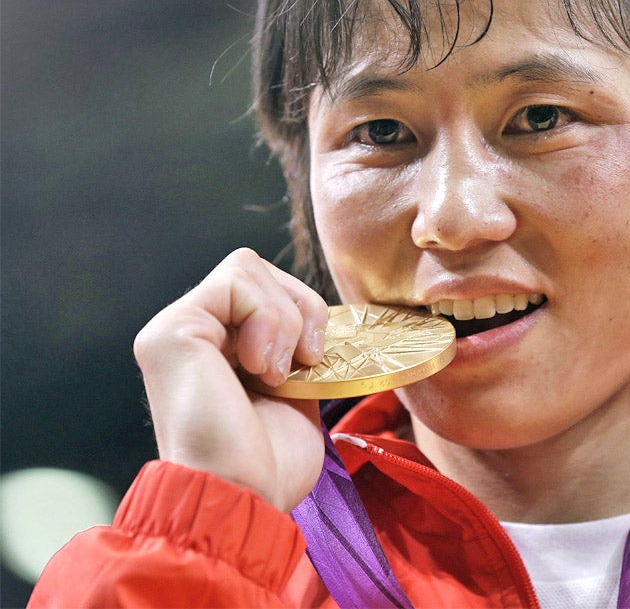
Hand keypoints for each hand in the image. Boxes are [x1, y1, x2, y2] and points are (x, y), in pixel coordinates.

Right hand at [133, 248, 328, 511]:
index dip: (303, 311)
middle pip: (256, 269)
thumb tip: (319, 320)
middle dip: (299, 307)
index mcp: (219, 348)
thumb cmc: (268, 465)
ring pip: (247, 268)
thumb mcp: (295, 394)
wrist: (242, 500)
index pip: (265, 289)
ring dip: (285, 318)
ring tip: (277, 372)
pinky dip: (268, 319)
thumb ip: (294, 350)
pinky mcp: (170, 332)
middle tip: (304, 361)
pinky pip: (236, 281)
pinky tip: (261, 368)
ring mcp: (176, 329)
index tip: (314, 359)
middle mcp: (191, 333)